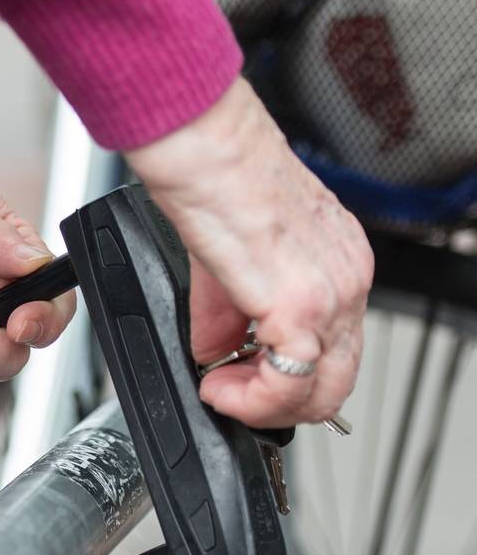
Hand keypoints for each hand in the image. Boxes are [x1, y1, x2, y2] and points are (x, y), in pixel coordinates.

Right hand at [126, 78, 373, 427]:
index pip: (333, 352)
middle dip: (276, 405)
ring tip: (220, 387)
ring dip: (261, 405)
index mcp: (339, 264)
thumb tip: (214, 351)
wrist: (207, 149)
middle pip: (337, 384)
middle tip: (229, 391)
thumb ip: (228, 315)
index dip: (280, 379)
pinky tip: (218, 384)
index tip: (233, 375)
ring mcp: (331, 295)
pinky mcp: (300, 306)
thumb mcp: (230, 260)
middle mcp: (348, 280)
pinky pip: (288, 384)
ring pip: (321, 394)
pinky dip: (251, 400)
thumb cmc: (219, 179)